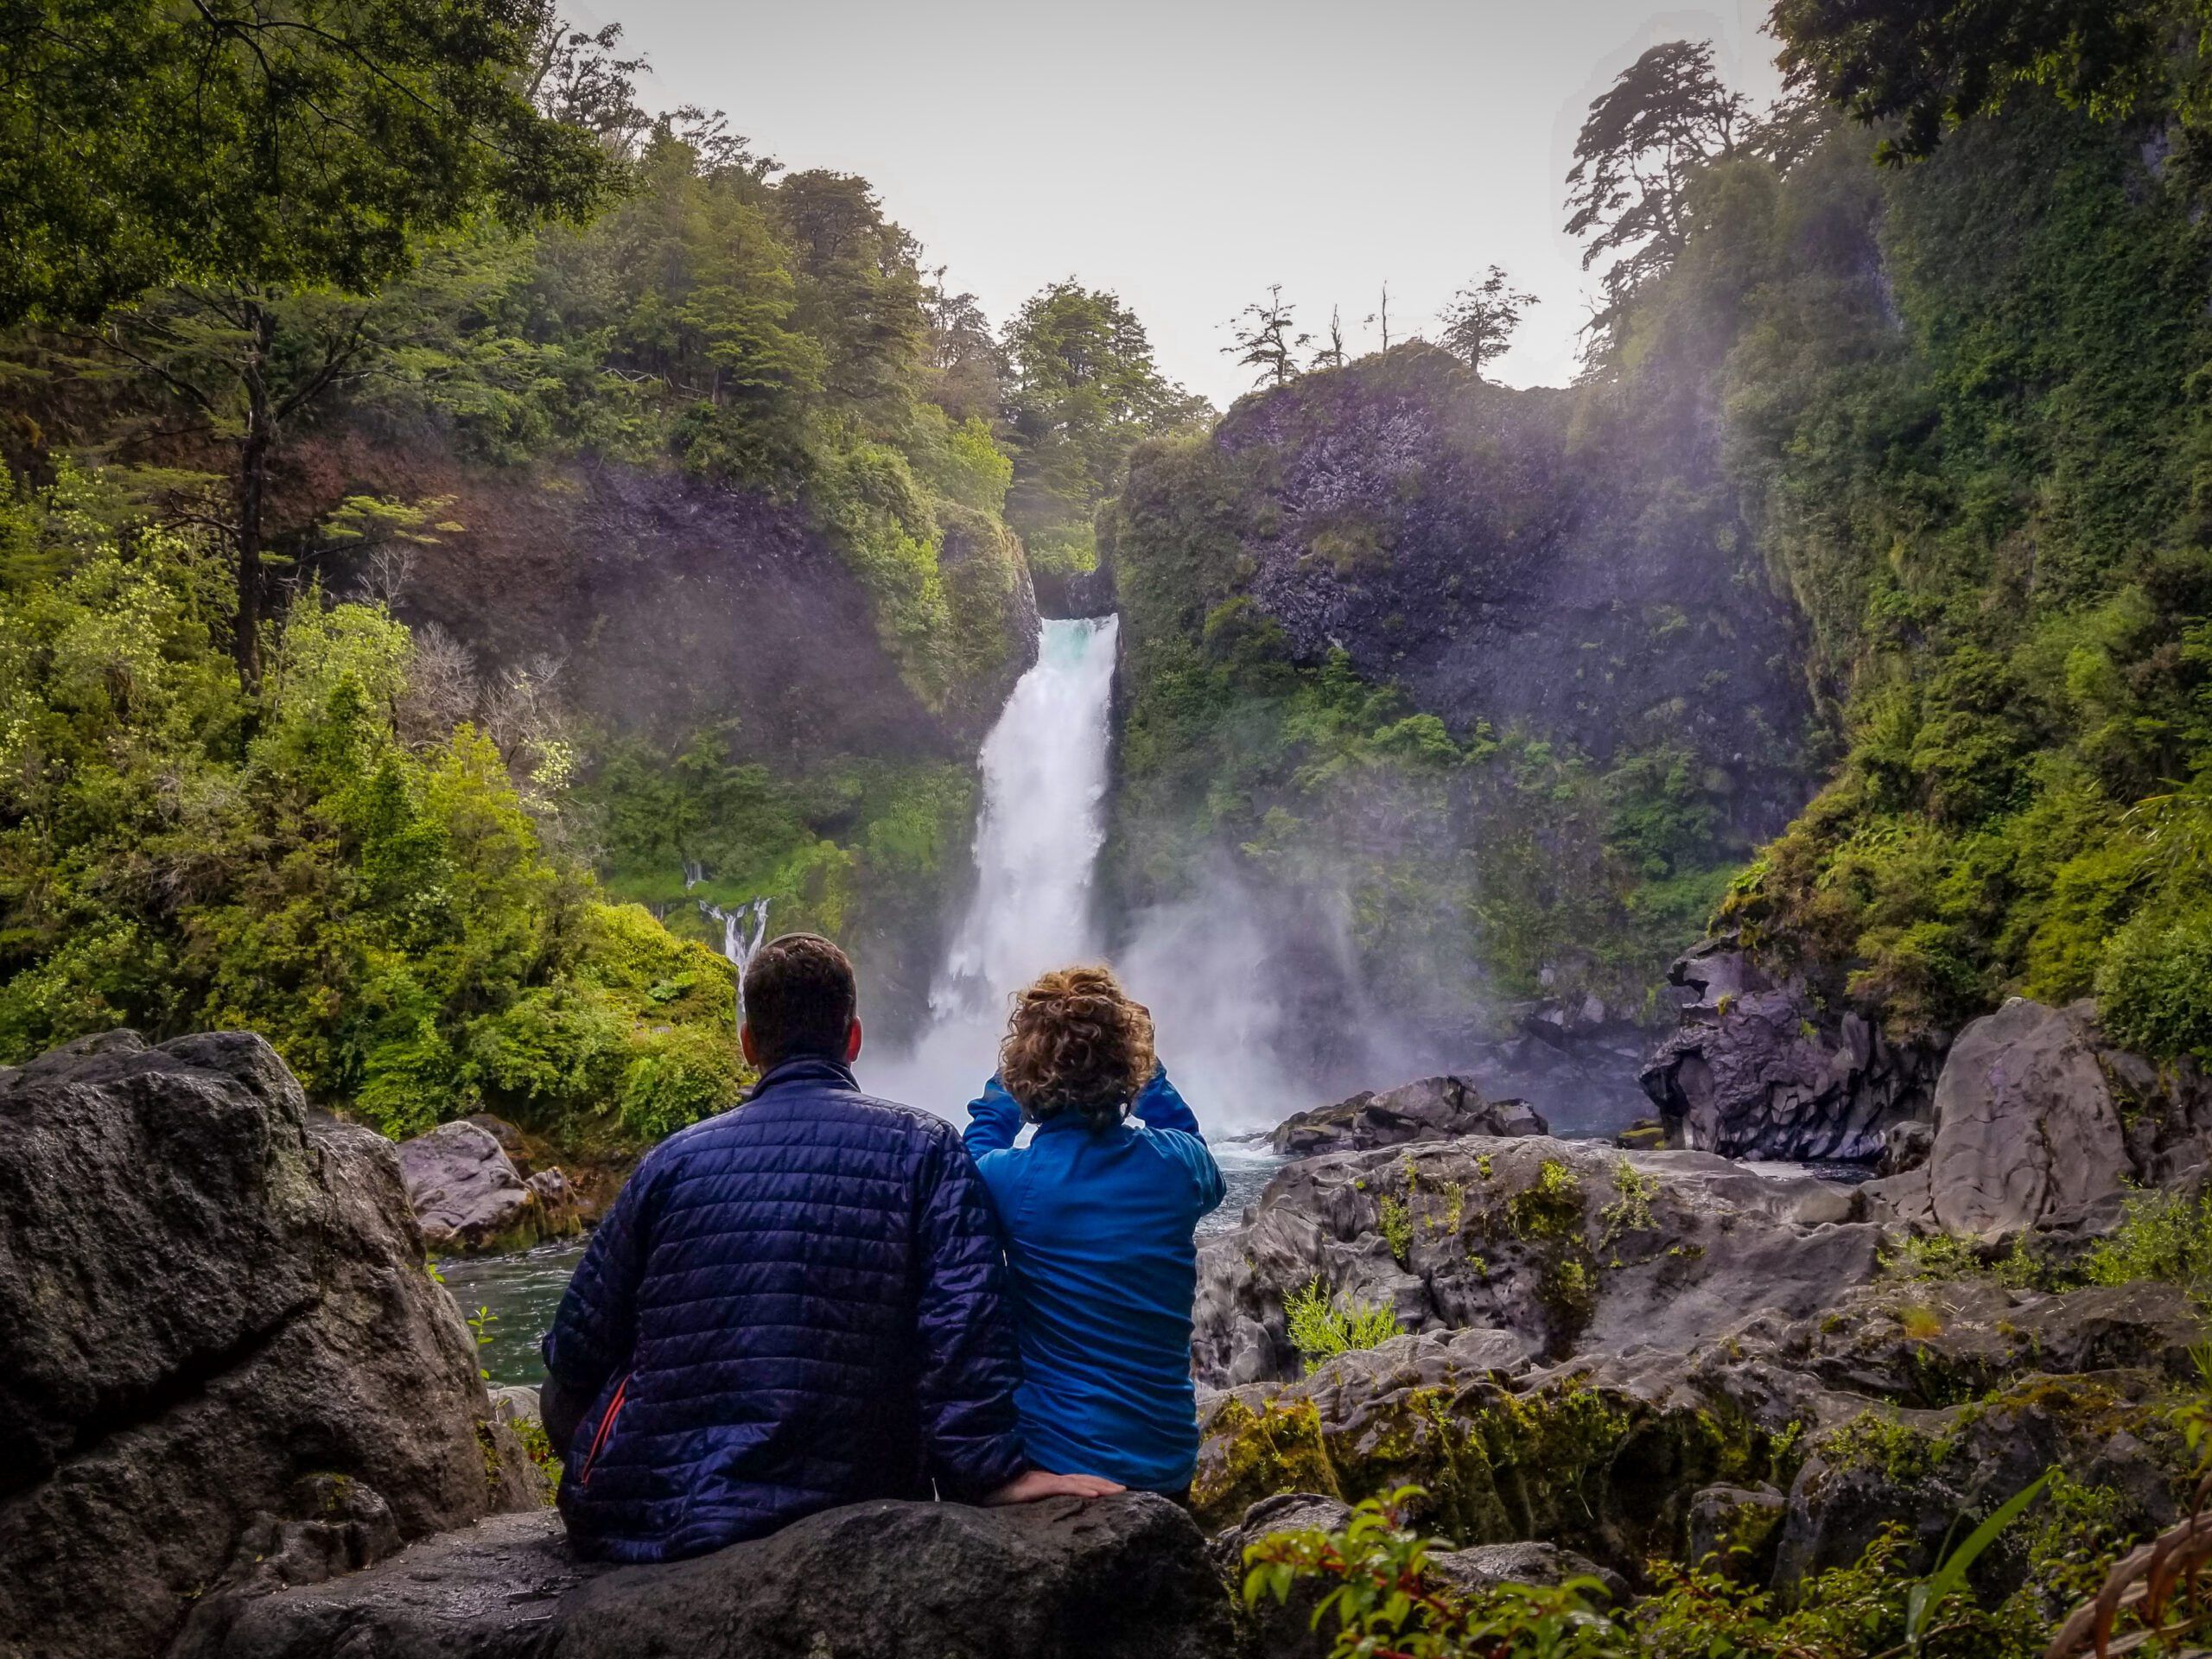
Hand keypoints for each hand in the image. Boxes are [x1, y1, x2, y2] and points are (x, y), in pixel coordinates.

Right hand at [983, 1468, 1124, 1504]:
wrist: (984, 1486)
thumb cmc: (1001, 1494)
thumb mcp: (1025, 1500)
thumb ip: (1038, 1502)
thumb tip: (1052, 1511)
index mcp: (1049, 1482)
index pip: (1079, 1482)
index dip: (1097, 1484)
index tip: (1114, 1489)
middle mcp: (1052, 1479)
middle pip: (1085, 1479)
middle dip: (1106, 1484)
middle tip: (1126, 1490)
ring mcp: (1047, 1481)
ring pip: (1080, 1481)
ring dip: (1101, 1486)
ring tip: (1118, 1491)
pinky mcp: (1040, 1485)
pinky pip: (1065, 1487)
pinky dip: (1082, 1489)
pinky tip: (1094, 1494)